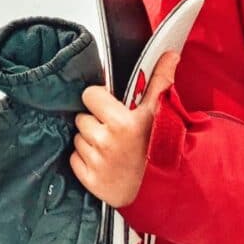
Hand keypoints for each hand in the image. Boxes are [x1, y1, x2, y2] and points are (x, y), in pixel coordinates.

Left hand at [70, 51, 179, 207]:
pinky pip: (74, 159)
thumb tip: (169, 53)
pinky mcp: (91, 181)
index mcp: (124, 123)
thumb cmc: (158, 146)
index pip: (90, 94)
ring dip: (91, 142)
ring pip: (78, 138)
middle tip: (115, 132)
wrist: (162, 190)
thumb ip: (160, 80)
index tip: (113, 108)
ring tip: (112, 149)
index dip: (100, 100)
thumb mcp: (159, 113)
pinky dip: (85, 161)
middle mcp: (108, 142)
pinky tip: (104, 164)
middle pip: (82, 117)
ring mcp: (98, 163)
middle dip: (95, 122)